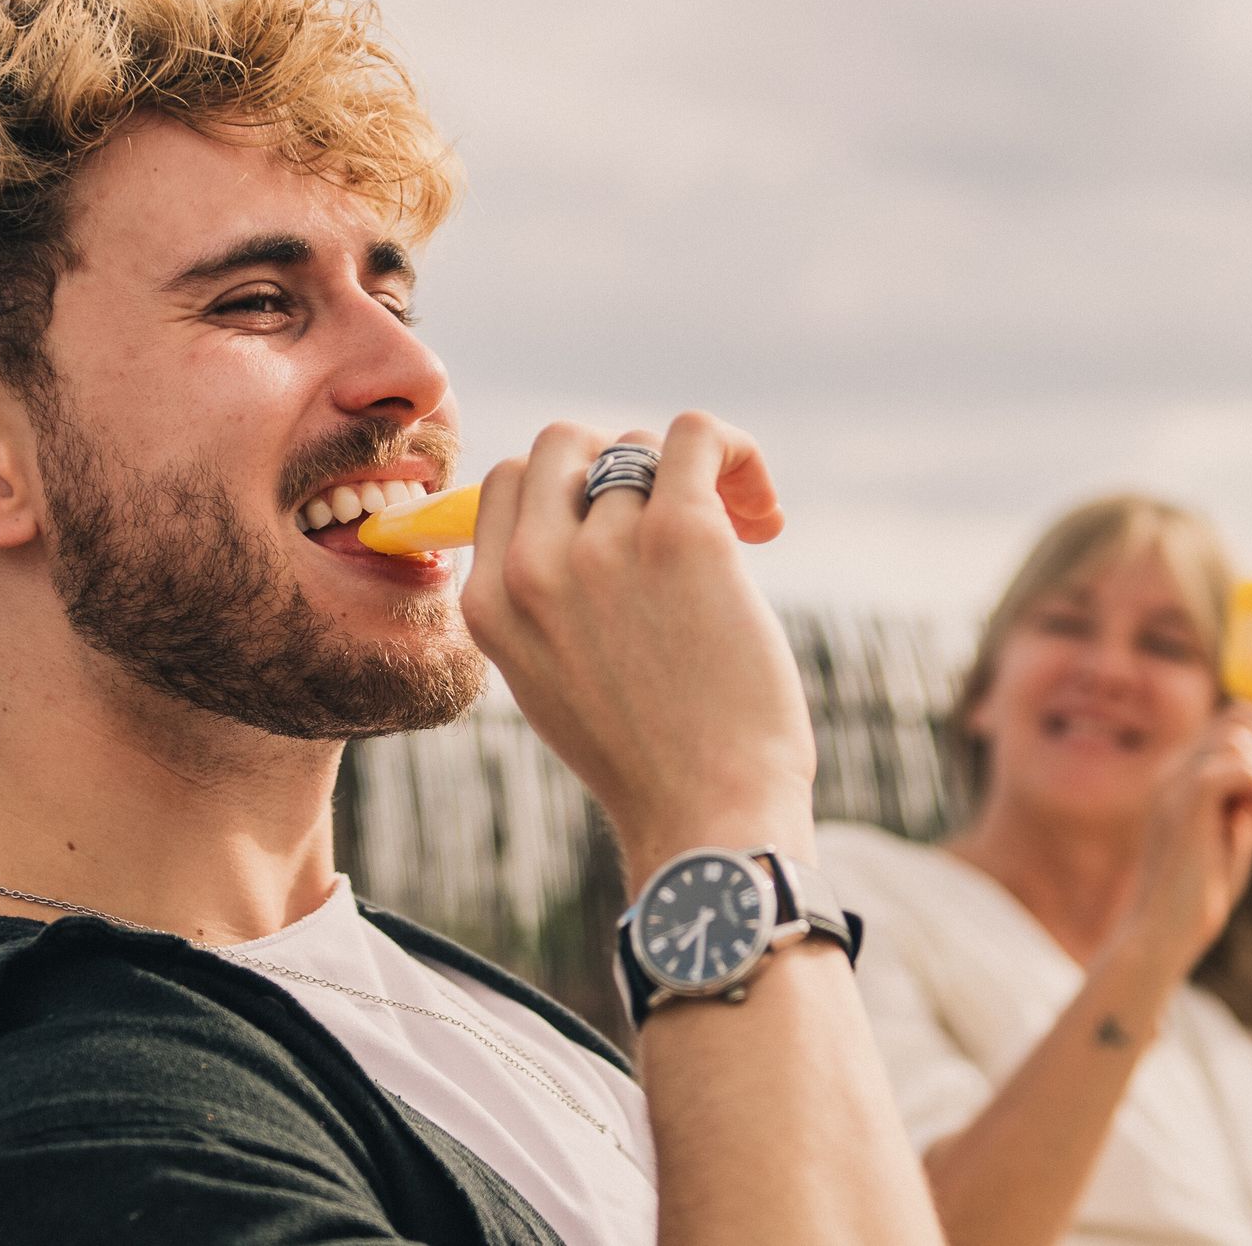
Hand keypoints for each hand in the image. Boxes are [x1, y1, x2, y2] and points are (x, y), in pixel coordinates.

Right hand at [460, 413, 812, 888]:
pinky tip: (762, 514)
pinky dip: (735, 452)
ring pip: (642, 446)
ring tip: (740, 537)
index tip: (623, 532)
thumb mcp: (552, 682)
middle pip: (564, 443)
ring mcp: (604, 547)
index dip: (570, 489)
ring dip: (693, 482)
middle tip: (678, 527)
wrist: (708, 817)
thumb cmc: (649, 761)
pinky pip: (698, 434)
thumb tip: (585, 506)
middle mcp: (533, 567)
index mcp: (488, 604)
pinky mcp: (681, 535)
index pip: (507, 480)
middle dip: (623, 468)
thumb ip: (543, 600)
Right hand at [1120, 713, 1251, 981]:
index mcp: (1183, 773)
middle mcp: (1176, 768)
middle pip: (1239, 713)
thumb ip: (1242, 801)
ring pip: (1239, 737)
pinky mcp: (1187, 804)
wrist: (1162, 931)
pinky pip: (1238, 766)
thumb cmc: (1198, 895)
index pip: (1233, 719)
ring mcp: (1177, 782)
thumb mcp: (1228, 835)